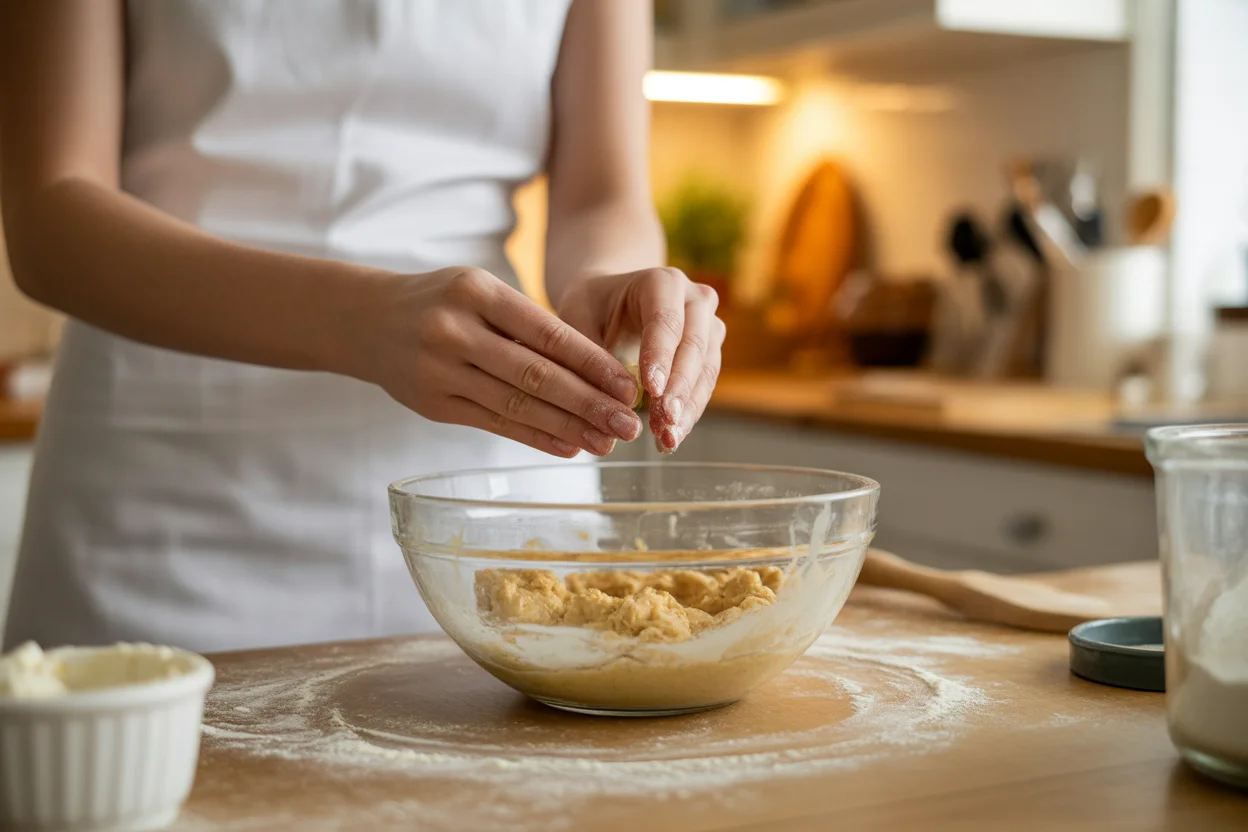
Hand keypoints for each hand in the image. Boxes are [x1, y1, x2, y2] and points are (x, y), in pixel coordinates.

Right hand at [353, 267, 642, 456]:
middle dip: (588, 403)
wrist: (365, 319)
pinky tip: (569, 446)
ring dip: (568, 427)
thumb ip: (527, 325)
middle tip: (628, 423)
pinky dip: (535, 436)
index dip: (592, 362)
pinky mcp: (434, 404)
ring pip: (516, 404)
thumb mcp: (479, 292)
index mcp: (476, 292)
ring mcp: (440, 370)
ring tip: (606, 442)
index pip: (547, 332)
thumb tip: (597, 370)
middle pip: (535, 374)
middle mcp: (455, 330)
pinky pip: (494, 423)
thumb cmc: (441, 302)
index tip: (628, 385)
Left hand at [557, 267, 724, 451]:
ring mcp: (708, 326)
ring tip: (667, 438)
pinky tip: (670, 437)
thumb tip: (606, 402)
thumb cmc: (592, 308)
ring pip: (706, 370)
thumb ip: (589, 355)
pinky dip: (688, 413)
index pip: (666, 320)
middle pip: (693, 346)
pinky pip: (704, 385)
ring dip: (687, 407)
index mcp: (662, 282)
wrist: (610, 303)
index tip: (652, 389)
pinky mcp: (710, 352)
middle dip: (679, 389)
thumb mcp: (577, 321)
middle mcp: (695, 299)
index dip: (661, 355)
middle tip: (664, 422)